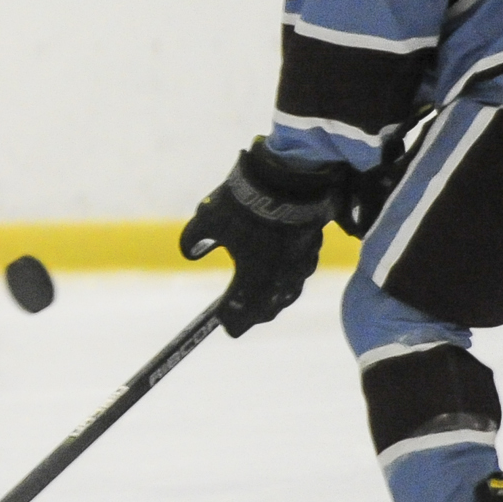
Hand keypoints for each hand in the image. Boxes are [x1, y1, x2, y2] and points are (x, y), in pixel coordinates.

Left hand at [179, 141, 344, 335]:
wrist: (289, 179)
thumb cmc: (244, 204)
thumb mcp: (208, 220)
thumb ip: (194, 241)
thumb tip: (190, 252)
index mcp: (253, 279)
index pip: (240, 312)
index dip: (229, 319)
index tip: (221, 322)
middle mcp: (280, 280)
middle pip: (266, 309)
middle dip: (252, 316)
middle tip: (241, 318)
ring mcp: (300, 266)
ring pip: (286, 294)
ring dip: (271, 300)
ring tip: (261, 301)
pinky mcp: (312, 249)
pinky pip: (298, 274)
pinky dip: (286, 280)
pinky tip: (280, 274)